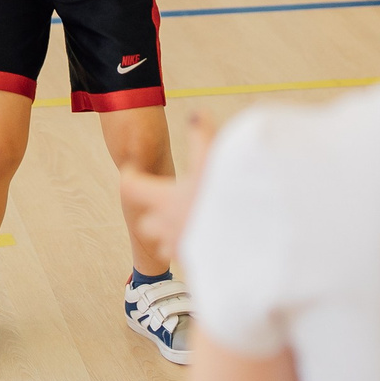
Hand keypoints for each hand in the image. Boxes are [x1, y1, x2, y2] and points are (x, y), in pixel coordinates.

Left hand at [119, 109, 219, 264]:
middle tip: (171, 199)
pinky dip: (189, 250)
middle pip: (145, 221)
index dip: (130, 177)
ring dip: (170, 233)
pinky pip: (183, 259)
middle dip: (154, 211)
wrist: (249, 241)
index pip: (130, 187)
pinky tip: (208, 239)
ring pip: (162, 243)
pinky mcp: (195, 265)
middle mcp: (166, 227)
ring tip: (191, 220)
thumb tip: (197, 114)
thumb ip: (202, 137)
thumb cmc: (227, 198)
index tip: (133, 170)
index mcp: (165, 200)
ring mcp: (179, 249)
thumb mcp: (214, 162)